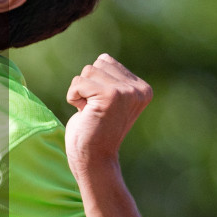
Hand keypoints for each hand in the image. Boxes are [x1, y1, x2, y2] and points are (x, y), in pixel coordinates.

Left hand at [64, 53, 152, 171]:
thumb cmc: (95, 130)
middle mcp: (138, 89)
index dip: (95, 83)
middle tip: (95, 110)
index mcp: (142, 88)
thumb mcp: (109, 99)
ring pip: (88, 70)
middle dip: (87, 85)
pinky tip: (85, 113)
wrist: (94, 158)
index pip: (106, 61)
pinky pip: (78, 83)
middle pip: (97, 64)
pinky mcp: (111, 95)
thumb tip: (103, 58)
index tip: (102, 106)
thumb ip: (112, 78)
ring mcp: (126, 92)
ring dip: (80, 92)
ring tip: (91, 111)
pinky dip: (73, 97)